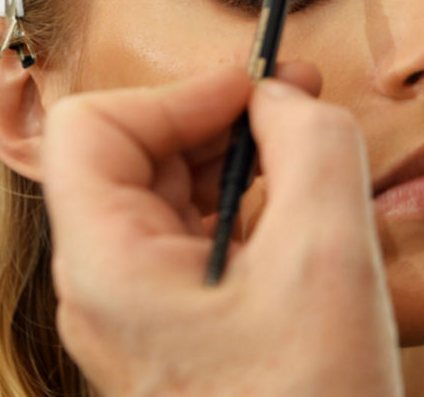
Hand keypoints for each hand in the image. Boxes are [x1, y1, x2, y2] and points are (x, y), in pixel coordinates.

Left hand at [42, 66, 401, 396]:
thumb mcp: (329, 254)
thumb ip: (314, 145)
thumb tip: (286, 99)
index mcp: (109, 268)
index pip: (94, 127)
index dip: (180, 92)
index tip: (259, 92)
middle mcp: (105, 288)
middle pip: (132, 155)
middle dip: (217, 118)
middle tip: (298, 106)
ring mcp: (138, 314)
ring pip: (166, 195)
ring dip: (237, 160)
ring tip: (309, 160)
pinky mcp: (176, 330)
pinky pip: (195, 240)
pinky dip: (246, 207)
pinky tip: (302, 215)